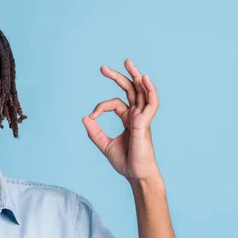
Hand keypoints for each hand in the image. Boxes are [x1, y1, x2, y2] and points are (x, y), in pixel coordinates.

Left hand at [82, 59, 161, 182]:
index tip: (91, 117)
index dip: (100, 107)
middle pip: (130, 90)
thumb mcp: (105, 146)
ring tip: (127, 62)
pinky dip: (150, 90)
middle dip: (118, 77)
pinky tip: (144, 79)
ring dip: (135, 76)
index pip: (114, 103)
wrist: (136, 175)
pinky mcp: (145, 123)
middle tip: (103, 68)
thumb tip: (85, 118)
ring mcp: (143, 118)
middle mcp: (136, 116)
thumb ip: (95, 133)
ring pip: (142, 92)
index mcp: (128, 119)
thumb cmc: (126, 162)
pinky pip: (151, 103)